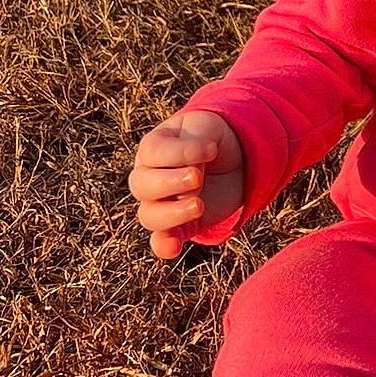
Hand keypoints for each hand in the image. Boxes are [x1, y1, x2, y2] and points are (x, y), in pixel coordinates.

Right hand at [128, 110, 244, 259]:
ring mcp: (162, 203)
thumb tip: (191, 173)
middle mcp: (149, 178)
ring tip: (199, 205)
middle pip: (142, 186)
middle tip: (198, 177)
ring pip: (149, 215)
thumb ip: (192, 144)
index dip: (180, 152)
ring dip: (172, 213)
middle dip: (170, 183)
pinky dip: (164, 246)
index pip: (153, 152)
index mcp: (152, 148)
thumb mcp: (205, 128)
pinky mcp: (179, 225)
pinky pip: (161, 241)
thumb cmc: (211, 137)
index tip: (211, 149)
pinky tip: (174, 248)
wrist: (233, 156)